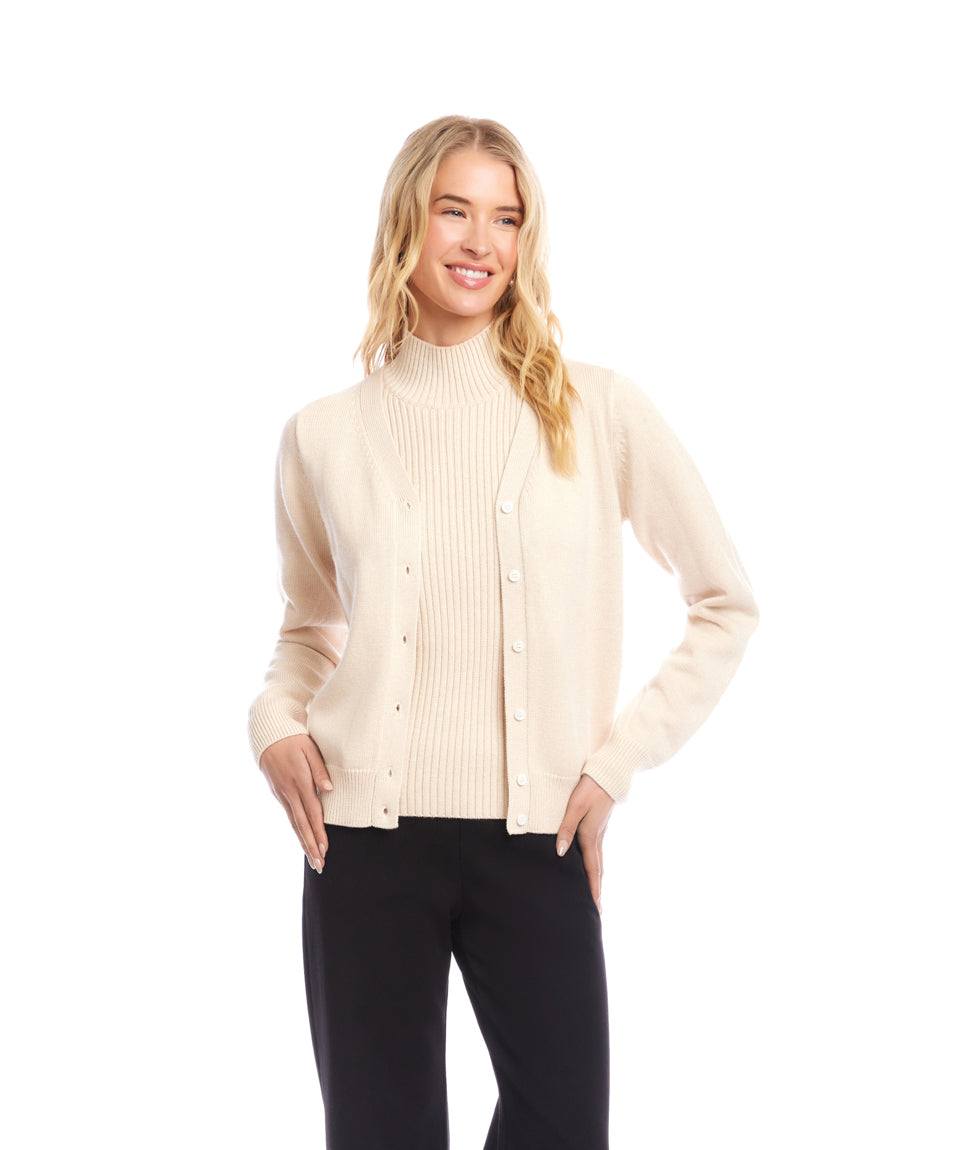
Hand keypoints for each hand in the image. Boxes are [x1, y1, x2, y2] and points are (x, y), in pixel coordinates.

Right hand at [259, 734, 333, 871]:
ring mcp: (281, 794)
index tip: (324, 850)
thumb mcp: (309, 748)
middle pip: (302, 824)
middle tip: (320, 866)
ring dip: (304, 842)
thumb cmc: (293, 739)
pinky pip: (290, 816)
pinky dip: (297, 830)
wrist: (267, 734)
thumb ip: (319, 770)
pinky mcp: (278, 793)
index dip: (318, 833)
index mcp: (298, 782)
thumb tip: (329, 790)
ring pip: (294, 823)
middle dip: (311, 846)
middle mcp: (288, 792)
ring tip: (313, 859)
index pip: (312, 813)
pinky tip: (303, 839)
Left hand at [556, 774, 614, 914]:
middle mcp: (598, 837)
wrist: (608, 773)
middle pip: (598, 868)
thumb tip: (560, 852)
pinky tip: (591, 862)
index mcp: (591, 836)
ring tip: (595, 890)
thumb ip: (566, 829)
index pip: (592, 869)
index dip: (593, 888)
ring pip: (598, 859)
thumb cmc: (590, 789)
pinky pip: (597, 849)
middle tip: (597, 908)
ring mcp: (600, 830)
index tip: (596, 908)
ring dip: (597, 877)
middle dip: (597, 888)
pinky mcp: (600, 823)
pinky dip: (596, 862)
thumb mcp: (575, 807)